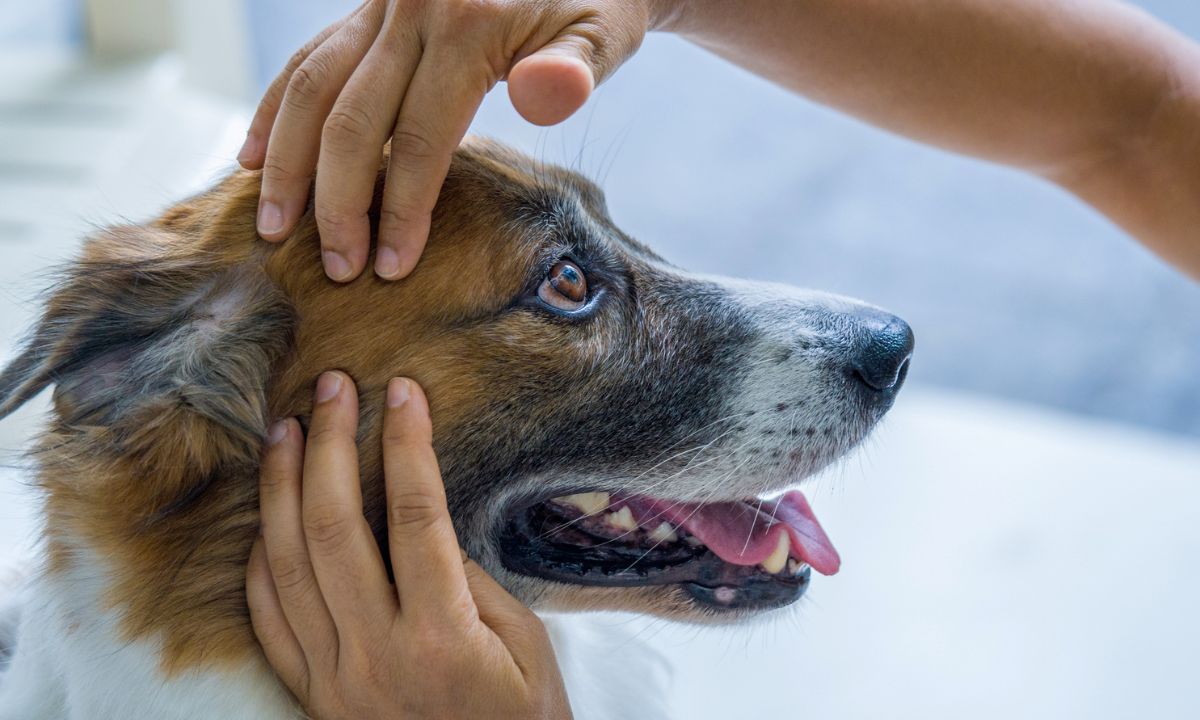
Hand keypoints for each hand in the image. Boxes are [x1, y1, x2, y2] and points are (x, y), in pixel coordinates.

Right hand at [239, 0, 663, 281]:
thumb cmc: (596, 2)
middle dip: (337, 202)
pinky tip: (254, 156)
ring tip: (272, 224)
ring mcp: (380, 4)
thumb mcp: (606, 31)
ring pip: (311, 86)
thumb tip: (547, 95)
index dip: (402, 208)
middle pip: (352, 119)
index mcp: (469, 22)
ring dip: (287, 161)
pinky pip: (309, 59)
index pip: (421, 137)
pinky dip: (276, 108)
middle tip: (334, 268)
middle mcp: (412, 7)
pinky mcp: (367, 7)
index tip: (390, 268)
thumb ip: (577, 67)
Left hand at [246, 371, 571, 718]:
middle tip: (333, 388)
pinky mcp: (313, 693)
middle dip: (331, 444)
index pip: (415, 515)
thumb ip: (470, 581)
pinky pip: (268, 618)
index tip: (402, 391)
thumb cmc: (522, 716)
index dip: (406, 444)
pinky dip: (260, 560)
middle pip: (335, 526)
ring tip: (287, 431)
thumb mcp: (524, 644)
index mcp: (442, 634)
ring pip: (286, 564)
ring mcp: (334, 676)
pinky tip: (269, 514)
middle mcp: (376, 653)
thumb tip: (418, 523)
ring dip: (282, 488)